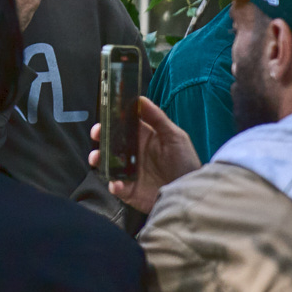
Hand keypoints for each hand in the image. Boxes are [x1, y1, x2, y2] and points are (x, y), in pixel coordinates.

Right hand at [91, 95, 199, 213]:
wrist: (193, 193)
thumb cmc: (186, 162)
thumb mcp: (175, 137)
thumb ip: (157, 118)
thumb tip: (140, 98)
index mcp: (142, 139)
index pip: (121, 126)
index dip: (110, 121)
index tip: (104, 118)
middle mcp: (133, 154)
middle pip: (109, 143)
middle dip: (99, 138)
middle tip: (97, 135)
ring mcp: (129, 172)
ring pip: (106, 163)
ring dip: (99, 160)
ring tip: (98, 159)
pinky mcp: (130, 190)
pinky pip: (116, 186)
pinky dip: (114, 185)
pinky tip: (118, 183)